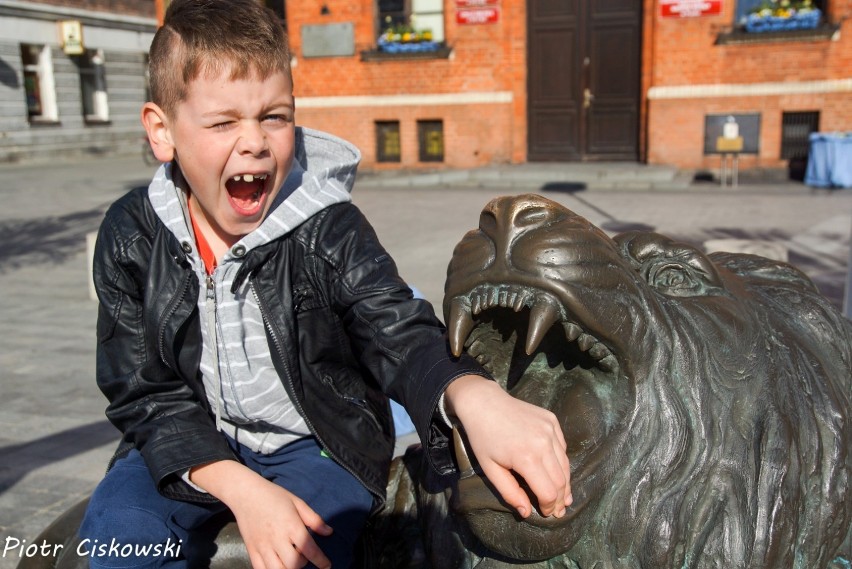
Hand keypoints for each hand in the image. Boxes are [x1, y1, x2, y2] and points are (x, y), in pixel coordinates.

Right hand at [190, 461, 332, 568]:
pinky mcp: (251, 550)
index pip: (309, 549)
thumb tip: (329, 532)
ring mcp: (262, 546)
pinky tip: (277, 564)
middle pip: (293, 564)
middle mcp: (277, 538)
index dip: (320, 560)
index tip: (327, 565)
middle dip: (302, 564)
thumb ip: (314, 519)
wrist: (246, 493)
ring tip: (290, 559)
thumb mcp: (297, 502)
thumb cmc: (274, 496)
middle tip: (303, 554)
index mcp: (291, 525)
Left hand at [444, 375, 571, 518]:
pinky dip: (561, 461)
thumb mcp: (490, 469)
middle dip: (561, 499)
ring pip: (566, 464)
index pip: (549, 492)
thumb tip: (527, 512)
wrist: (484, 403)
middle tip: (559, 511)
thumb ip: (510, 492)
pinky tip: (556, 470)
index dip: (549, 507)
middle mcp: (544, 443)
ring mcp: (550, 430)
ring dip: (565, 482)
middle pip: (561, 480)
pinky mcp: (552, 420)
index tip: (546, 513)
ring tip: (563, 496)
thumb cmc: (483, 438)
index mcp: (527, 458)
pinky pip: (562, 447)